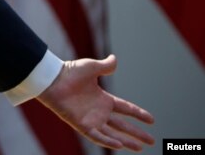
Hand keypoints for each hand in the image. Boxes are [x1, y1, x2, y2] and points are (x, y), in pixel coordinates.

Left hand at [37, 54, 154, 151]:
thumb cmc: (69, 72)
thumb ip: (105, 66)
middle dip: (136, 133)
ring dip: (126, 141)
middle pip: (122, 125)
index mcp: (103, 99)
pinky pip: (96, 136)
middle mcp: (99, 111)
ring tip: (140, 148)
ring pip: (112, 133)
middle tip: (151, 141)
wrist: (52, 79)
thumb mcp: (91, 67)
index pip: (125, 108)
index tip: (152, 120)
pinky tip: (119, 145)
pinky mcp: (80, 124)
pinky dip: (107, 141)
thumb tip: (114, 59)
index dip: (138, 114)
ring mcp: (90, 119)